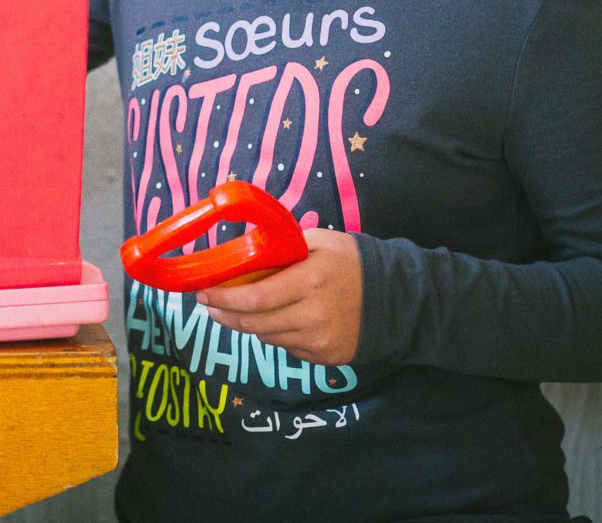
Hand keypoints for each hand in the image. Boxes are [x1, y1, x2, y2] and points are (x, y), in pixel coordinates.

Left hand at [199, 228, 362, 364]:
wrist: (398, 298)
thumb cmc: (352, 262)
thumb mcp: (317, 242)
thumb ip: (281, 249)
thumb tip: (242, 255)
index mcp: (310, 282)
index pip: (255, 298)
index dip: (223, 299)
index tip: (202, 293)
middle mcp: (314, 317)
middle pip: (255, 324)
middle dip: (225, 315)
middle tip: (209, 306)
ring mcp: (322, 342)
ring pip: (268, 338)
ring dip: (248, 325)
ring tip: (237, 311)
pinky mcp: (328, 358)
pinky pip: (288, 348)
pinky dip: (275, 335)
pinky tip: (274, 320)